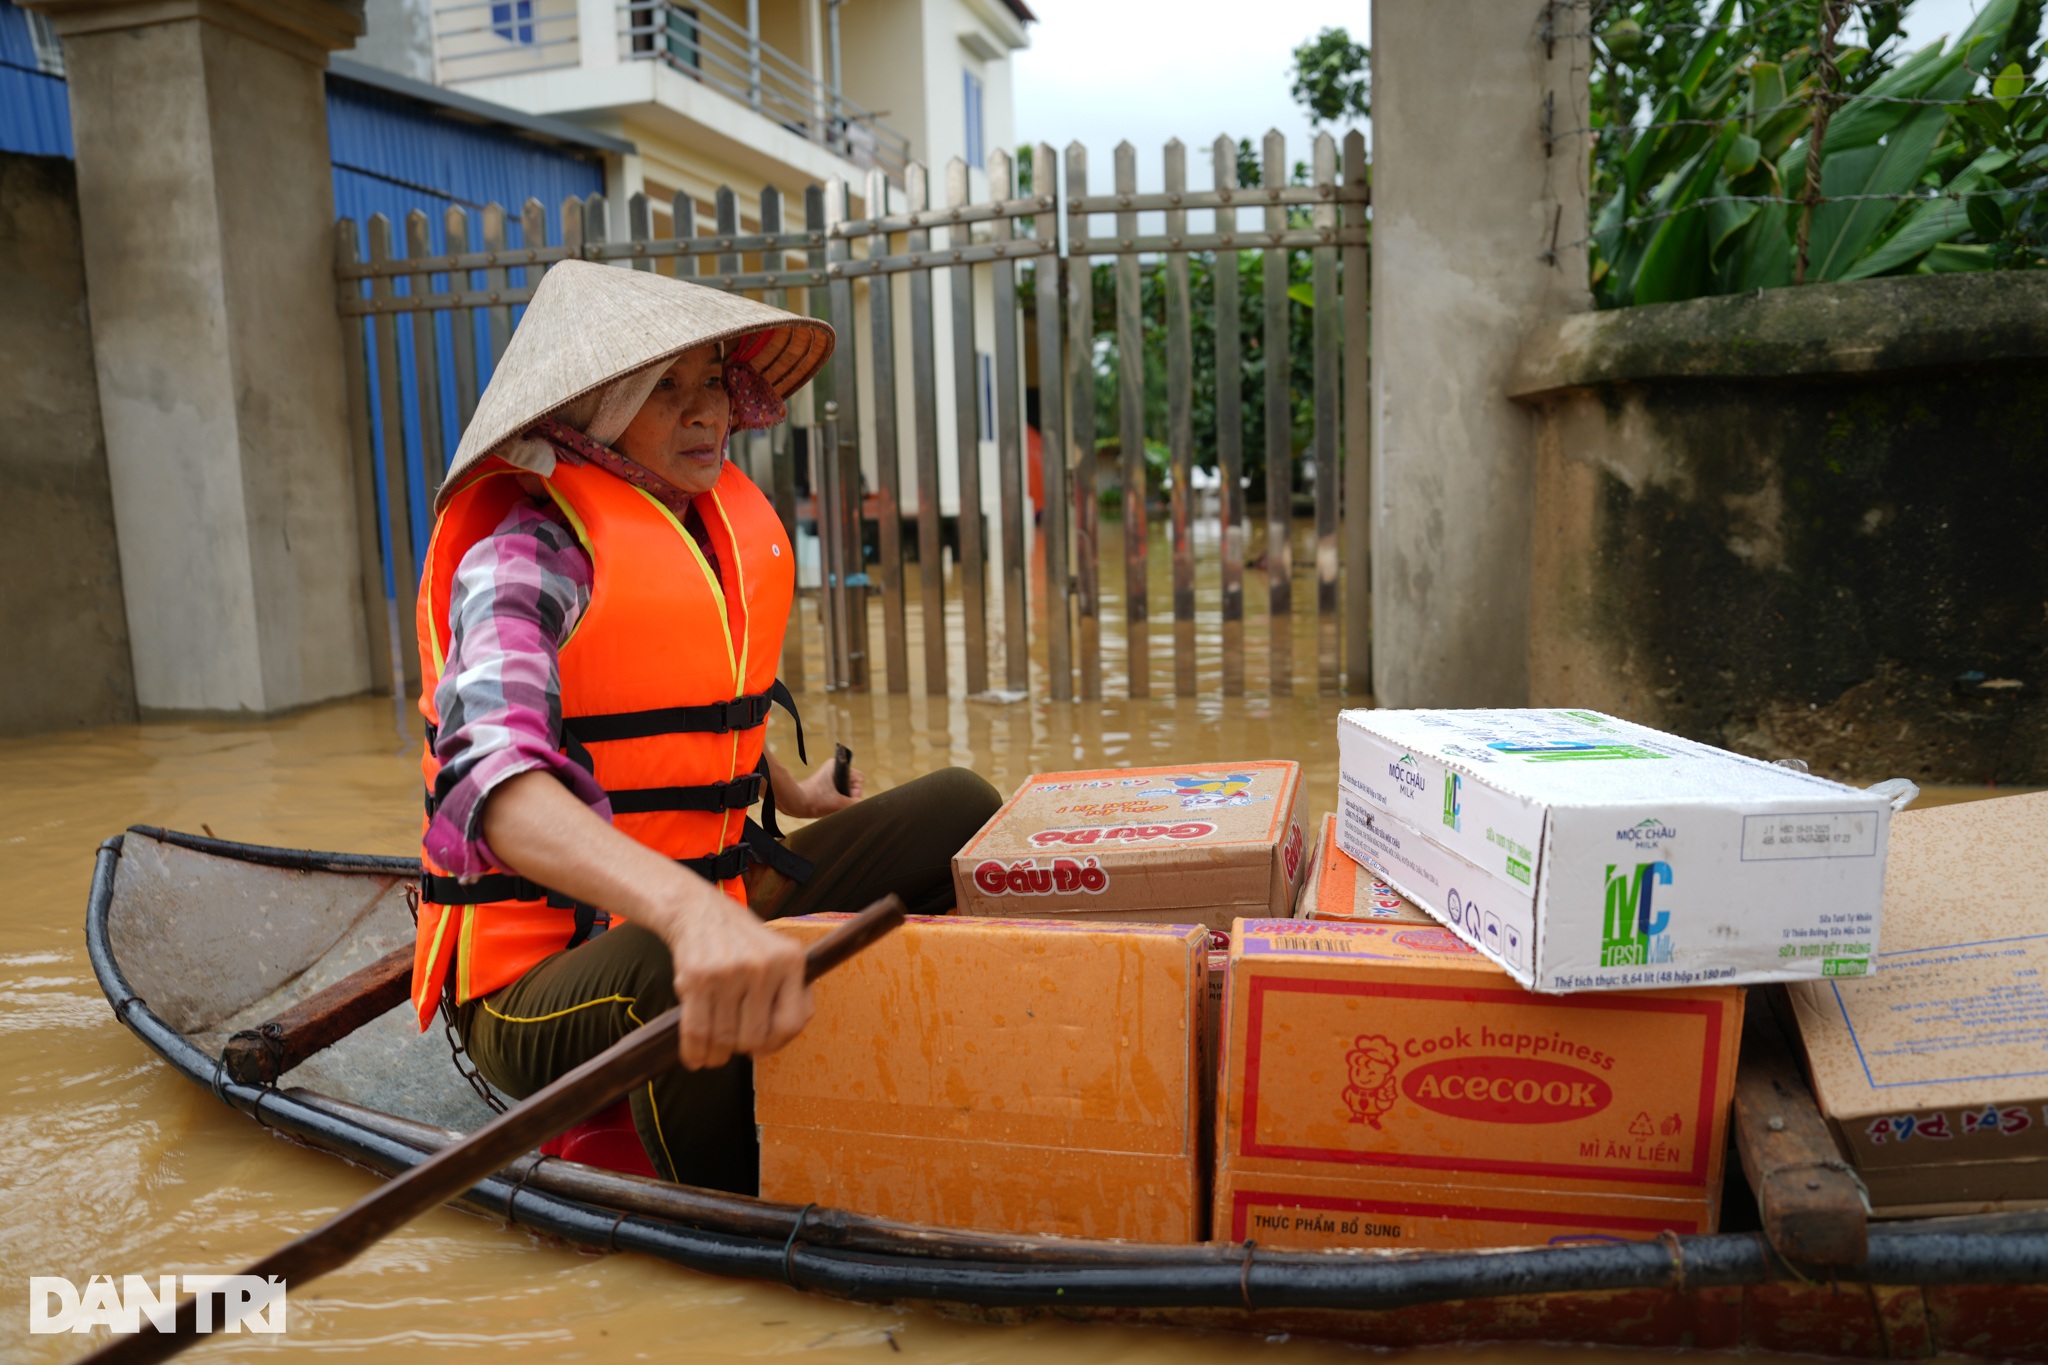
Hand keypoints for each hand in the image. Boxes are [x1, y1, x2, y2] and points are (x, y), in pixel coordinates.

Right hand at [659, 885, 812, 1069]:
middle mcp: (763, 966)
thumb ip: (787, 993)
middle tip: (732, 1044)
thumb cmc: (740, 941)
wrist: (698, 910)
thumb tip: (774, 1043)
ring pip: (725, 1038)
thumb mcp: (776, 955)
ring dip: (716, 1055)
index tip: (762, 1048)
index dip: (776, 1044)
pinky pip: (697, 1031)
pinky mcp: (699, 978)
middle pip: (755, 1037)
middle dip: (742, 1048)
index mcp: (791, 961)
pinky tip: (695, 1057)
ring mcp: (730, 972)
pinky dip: (694, 1052)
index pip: (791, 1022)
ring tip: (713, 1053)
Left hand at [769, 750, 864, 819]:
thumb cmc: (813, 800)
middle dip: (848, 796)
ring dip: (842, 799)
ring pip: (846, 790)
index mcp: (837, 766)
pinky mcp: (825, 784)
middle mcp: (834, 768)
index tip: (846, 797)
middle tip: (838, 802)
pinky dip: (837, 800)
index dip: (856, 791)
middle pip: (853, 784)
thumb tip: (863, 805)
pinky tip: (830, 805)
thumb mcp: (838, 803)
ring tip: (832, 804)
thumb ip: (855, 804)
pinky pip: (839, 792)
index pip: (859, 779)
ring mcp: (830, 776)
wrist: (795, 803)